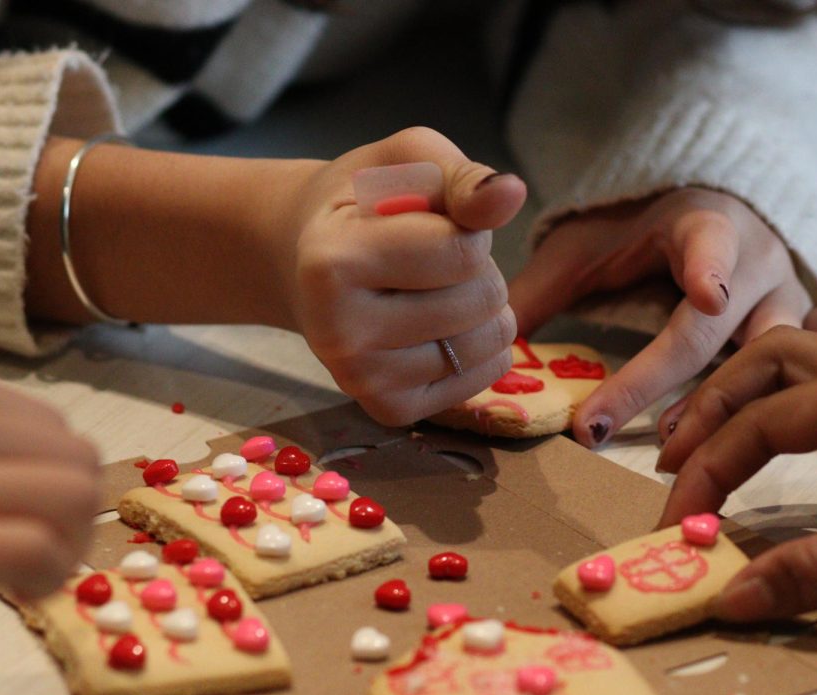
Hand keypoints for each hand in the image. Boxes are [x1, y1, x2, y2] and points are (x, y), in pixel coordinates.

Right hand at [278, 127, 527, 425]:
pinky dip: (482, 346)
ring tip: (436, 288)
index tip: (428, 220)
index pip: (463, 251)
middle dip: (476, 268)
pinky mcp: (389, 409)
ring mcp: (361, 380)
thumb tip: (511, 193)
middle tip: (430, 259)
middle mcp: (338, 333)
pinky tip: (441, 325)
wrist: (305, 259)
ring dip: (483, 307)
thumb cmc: (364, 202)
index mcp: (330, 262)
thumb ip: (460, 177)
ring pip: (489, 342)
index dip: (465, 225)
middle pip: (481, 299)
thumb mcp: (406, 162)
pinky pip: (484, 376)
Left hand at [508, 188, 816, 444]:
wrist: (713, 203)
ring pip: (785, 355)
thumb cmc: (642, 229)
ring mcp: (790, 298)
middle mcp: (758, 264)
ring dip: (736, 408)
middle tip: (609, 430)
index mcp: (706, 226)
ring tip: (678, 451)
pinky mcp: (810, 327)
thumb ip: (541, 289)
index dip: (710, 272)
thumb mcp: (587, 243)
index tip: (709, 297)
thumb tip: (490, 342)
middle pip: (724, 331)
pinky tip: (805, 428)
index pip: (709, 247)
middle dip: (671, 385)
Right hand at [654, 327, 816, 620]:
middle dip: (714, 404)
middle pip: (770, 358)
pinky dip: (792, 402)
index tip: (680, 521)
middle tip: (675, 457)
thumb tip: (732, 598)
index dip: (708, 468)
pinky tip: (793, 436)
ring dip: (750, 394)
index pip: (762, 420)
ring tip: (714, 442)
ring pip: (803, 360)